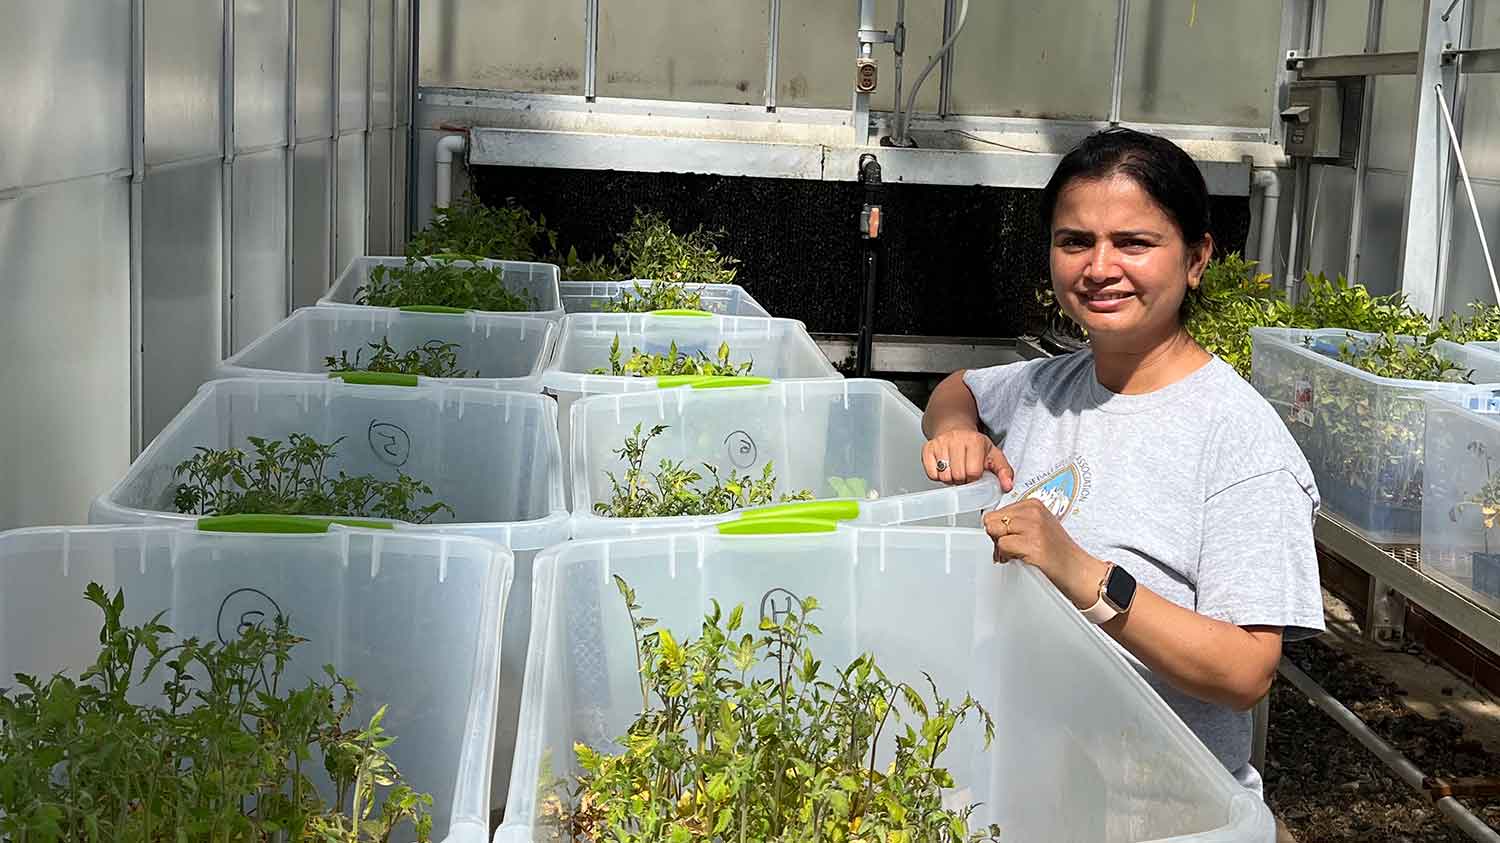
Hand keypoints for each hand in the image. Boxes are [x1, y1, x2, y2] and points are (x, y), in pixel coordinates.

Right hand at [922, 429, 1013, 490]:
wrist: (954, 428)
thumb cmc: (974, 444)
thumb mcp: (993, 454)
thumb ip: (1004, 471)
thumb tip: (1007, 486)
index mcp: (975, 441)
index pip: (973, 472)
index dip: (974, 478)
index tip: (974, 474)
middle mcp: (956, 440)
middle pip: (958, 476)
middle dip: (962, 480)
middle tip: (964, 474)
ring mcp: (940, 443)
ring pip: (944, 476)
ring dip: (950, 479)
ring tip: (955, 470)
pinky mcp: (928, 448)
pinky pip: (931, 473)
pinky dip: (938, 476)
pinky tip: (944, 469)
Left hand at [983, 499, 1108, 608]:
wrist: (1077, 569)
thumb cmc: (1057, 550)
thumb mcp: (1037, 526)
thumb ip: (1016, 521)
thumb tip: (989, 525)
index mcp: (1033, 504)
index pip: (996, 511)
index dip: (998, 528)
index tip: (1009, 538)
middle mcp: (1033, 512)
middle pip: (991, 521)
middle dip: (996, 537)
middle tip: (1009, 548)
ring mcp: (1034, 527)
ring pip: (994, 532)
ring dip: (1000, 548)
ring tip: (1015, 554)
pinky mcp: (1033, 544)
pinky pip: (1003, 546)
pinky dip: (1007, 556)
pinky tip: (1020, 558)